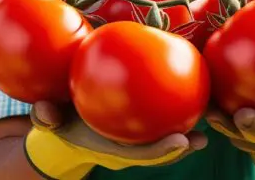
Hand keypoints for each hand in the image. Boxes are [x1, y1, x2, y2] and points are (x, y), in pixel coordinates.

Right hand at [24, 101, 206, 178]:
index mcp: (110, 148)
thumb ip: (46, 115)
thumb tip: (43, 111)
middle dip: (180, 149)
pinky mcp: (137, 132)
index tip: (182, 142)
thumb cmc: (59, 122)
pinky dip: (177, 117)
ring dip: (186, 137)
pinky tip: (195, 98)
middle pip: (158, 153)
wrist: (63, 134)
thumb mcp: (49, 120)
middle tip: (203, 139)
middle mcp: (126, 149)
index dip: (161, 151)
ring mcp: (133, 143)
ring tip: (211, 125)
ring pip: (164, 143)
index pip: (140, 155)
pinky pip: (160, 126)